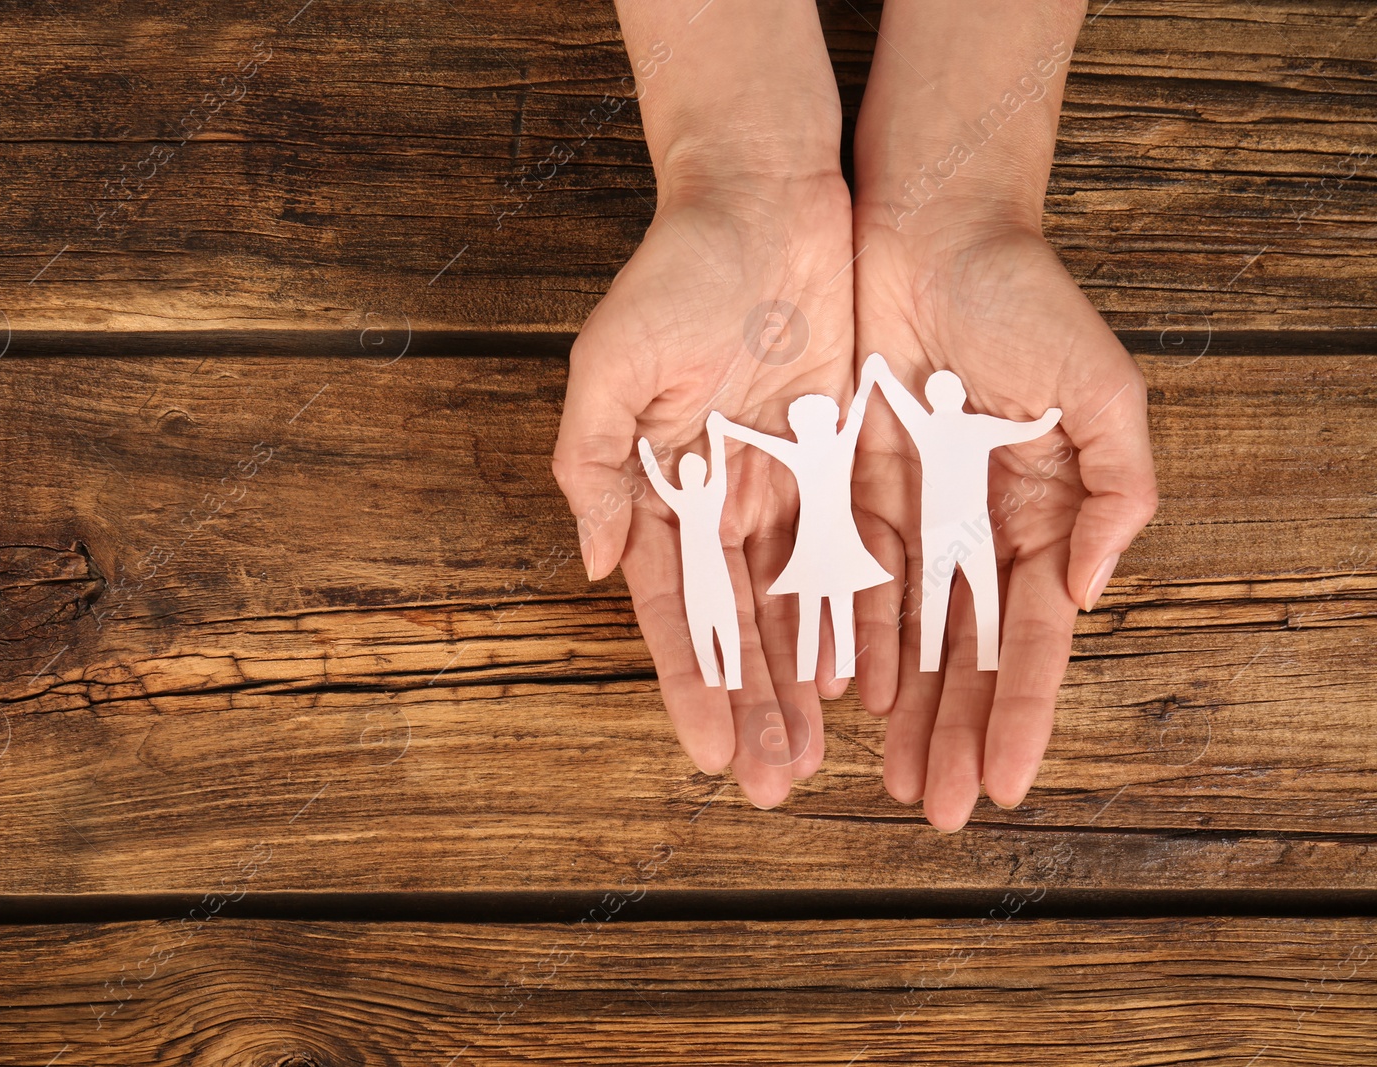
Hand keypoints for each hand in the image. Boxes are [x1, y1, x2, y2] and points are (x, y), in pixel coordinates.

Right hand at [552, 173, 864, 808]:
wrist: (765, 200)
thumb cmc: (676, 276)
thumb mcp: (609, 365)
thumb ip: (593, 468)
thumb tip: (598, 564)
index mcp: (657, 486)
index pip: (675, 607)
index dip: (690, 681)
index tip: (705, 753)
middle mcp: (718, 498)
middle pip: (737, 624)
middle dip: (751, 705)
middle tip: (769, 786)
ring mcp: (780, 482)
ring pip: (795, 604)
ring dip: (802, 682)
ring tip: (815, 758)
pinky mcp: (839, 456)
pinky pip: (851, 551)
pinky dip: (853, 614)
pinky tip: (863, 680)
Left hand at [847, 215, 1157, 830]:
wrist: (927, 223)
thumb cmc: (1024, 296)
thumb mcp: (1102, 386)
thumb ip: (1119, 490)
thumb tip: (1093, 589)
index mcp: (1043, 510)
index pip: (1030, 636)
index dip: (1019, 711)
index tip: (1002, 784)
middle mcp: (975, 522)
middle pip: (964, 650)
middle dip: (952, 730)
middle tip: (932, 809)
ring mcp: (911, 507)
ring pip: (903, 626)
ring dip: (899, 704)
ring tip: (884, 775)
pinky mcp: (846, 480)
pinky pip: (843, 572)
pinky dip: (845, 632)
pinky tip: (839, 692)